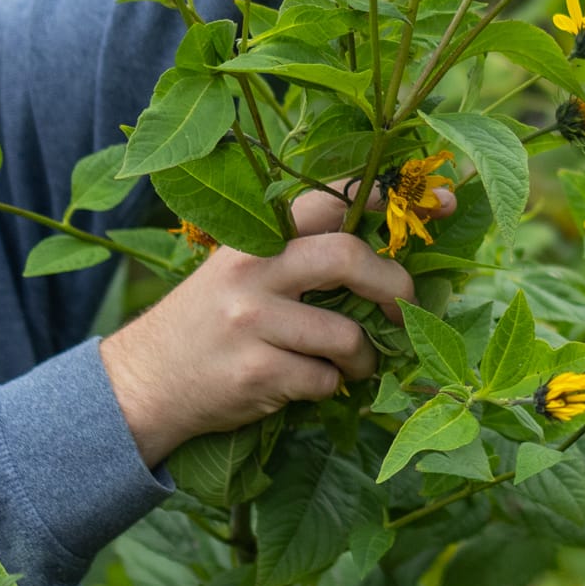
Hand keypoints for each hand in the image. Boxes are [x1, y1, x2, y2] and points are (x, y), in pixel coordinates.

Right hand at [97, 187, 452, 466]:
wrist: (144, 381)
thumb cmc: (208, 324)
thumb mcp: (240, 272)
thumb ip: (298, 256)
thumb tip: (386, 254)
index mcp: (253, 237)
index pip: (326, 200)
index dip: (387, 197)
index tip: (440, 202)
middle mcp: (251, 271)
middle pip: (346, 257)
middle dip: (393, 285)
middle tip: (404, 310)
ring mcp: (251, 323)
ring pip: (346, 336)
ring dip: (362, 360)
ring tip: (347, 366)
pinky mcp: (255, 374)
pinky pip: (323, 381)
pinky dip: (327, 388)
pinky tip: (303, 385)